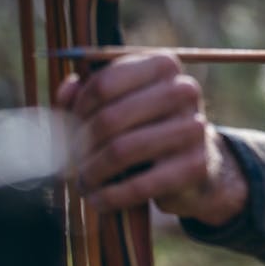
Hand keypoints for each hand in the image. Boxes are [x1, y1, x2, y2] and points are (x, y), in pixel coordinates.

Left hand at [57, 52, 248, 225]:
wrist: (194, 166)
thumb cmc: (147, 129)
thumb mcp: (119, 105)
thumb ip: (87, 95)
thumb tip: (68, 89)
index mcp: (164, 66)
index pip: (104, 83)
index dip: (78, 110)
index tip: (71, 128)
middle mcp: (184, 90)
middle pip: (110, 118)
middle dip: (81, 145)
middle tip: (72, 161)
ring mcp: (194, 126)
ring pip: (122, 151)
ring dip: (93, 172)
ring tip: (85, 181)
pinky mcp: (196, 164)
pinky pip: (140, 184)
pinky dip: (111, 196)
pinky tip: (100, 200)